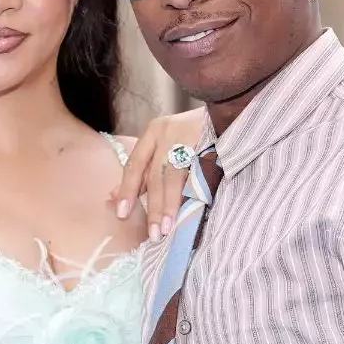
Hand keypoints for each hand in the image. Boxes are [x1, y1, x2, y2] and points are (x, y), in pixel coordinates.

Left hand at [112, 107, 205, 239]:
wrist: (229, 111)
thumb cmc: (193, 134)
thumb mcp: (164, 147)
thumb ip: (143, 172)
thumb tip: (113, 197)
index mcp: (154, 131)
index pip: (135, 164)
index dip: (128, 190)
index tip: (122, 213)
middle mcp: (168, 131)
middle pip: (154, 174)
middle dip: (152, 206)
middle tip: (152, 232)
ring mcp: (189, 136)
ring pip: (174, 176)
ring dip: (169, 204)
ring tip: (167, 227)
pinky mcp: (209, 143)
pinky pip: (196, 174)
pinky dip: (190, 194)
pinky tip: (188, 209)